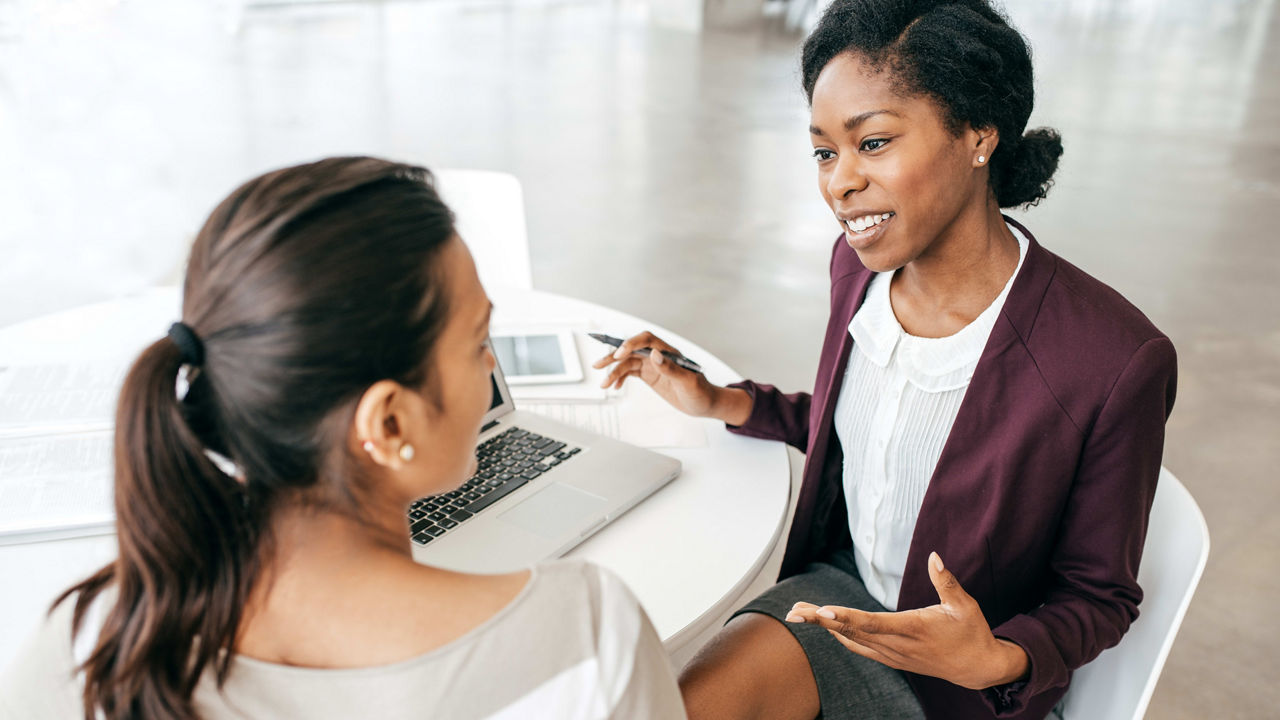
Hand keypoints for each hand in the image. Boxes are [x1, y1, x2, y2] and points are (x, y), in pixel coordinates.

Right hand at [592, 331, 742, 420]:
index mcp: (669, 352)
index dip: (631, 344)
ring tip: (604, 384)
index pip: (646, 340)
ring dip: (614, 371)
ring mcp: (653, 366)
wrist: (704, 404)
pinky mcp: (650, 375)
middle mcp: (658, 356)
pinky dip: (621, 378)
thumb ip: (671, 368)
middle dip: (614, 356)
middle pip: (632, 350)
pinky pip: (631, 372)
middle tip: (599, 364)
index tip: (620, 354)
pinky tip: (615, 386)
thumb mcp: (688, 382)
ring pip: (628, 363)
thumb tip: (654, 354)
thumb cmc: (701, 392)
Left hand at [784, 552, 1028, 689]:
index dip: (845, 617)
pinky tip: (825, 626)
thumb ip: (946, 581)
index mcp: (914, 629)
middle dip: (821, 621)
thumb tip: (934, 557)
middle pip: (853, 631)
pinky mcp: (893, 659)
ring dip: (824, 627)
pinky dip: (841, 636)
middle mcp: (898, 645)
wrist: (978, 668)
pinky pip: (860, 647)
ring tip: (798, 614)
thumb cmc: (971, 632)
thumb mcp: (964, 605)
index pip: (873, 623)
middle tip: (794, 612)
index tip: (822, 611)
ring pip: (852, 640)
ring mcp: (893, 655)